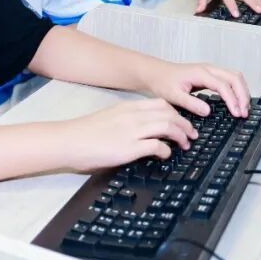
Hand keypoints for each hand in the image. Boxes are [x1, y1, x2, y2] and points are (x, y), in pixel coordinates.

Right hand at [64, 99, 196, 171]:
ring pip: (167, 126)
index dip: (176, 113)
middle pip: (169, 113)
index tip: (182, 122)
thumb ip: (127, 121)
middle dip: (184, 124)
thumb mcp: (110, 119)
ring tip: (184, 144)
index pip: (161, 104)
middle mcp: (132, 116)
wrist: (69, 141)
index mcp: (127, 108)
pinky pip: (157, 146)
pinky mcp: (129, 148)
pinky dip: (166, 150)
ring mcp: (131, 131)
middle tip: (191, 134)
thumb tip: (144, 131)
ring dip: (180, 136)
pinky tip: (165, 155)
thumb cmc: (85, 133)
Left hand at [145, 62, 250, 118]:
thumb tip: (208, 111)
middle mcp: (208, 69)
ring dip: (242, 91)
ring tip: (244, 109)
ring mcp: (210, 71)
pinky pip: (229, 79)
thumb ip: (190, 103)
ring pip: (235, 77)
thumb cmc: (162, 82)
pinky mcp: (210, 75)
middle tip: (244, 113)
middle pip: (235, 77)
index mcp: (200, 73)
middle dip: (243, 95)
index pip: (223, 85)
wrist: (155, 73)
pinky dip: (237, 89)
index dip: (232, 100)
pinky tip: (237, 102)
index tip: (237, 113)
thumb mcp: (173, 95)